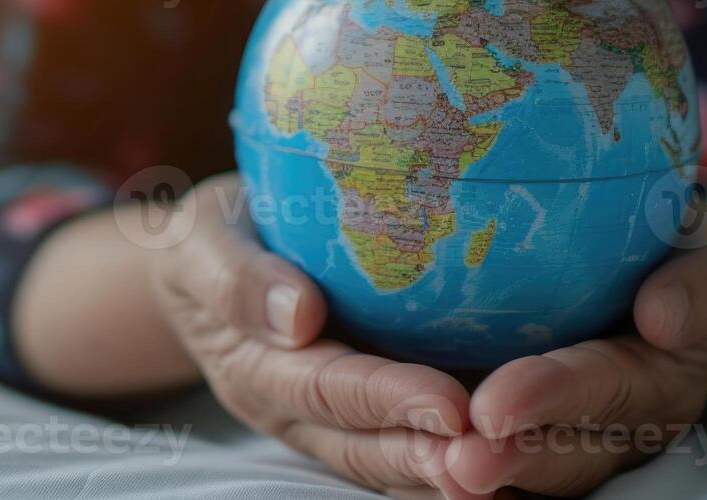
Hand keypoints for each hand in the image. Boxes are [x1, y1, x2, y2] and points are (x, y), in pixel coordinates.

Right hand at [149, 174, 483, 498]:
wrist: (202, 260)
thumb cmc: (206, 238)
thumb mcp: (200, 240)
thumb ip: (235, 277)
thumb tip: (298, 314)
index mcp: (253, 365)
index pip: (324, 387)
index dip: (386, 399)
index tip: (450, 401)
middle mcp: (291, 406)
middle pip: (360, 444)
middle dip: (425, 455)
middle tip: (493, 458)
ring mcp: (323, 419)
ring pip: (383, 458)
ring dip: (439, 468)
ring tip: (506, 468)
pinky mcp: (354, 411)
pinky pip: (398, 442)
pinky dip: (444, 451)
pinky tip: (506, 448)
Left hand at [445, 217, 706, 495]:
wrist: (685, 283)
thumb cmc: (695, 257)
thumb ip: (702, 287)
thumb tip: (662, 315)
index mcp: (660, 380)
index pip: (605, 391)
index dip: (552, 398)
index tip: (496, 404)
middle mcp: (614, 428)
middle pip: (562, 455)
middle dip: (509, 460)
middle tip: (455, 459)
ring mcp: (572, 440)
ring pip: (525, 477)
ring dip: (476, 476)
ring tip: (430, 468)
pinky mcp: (529, 436)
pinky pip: (494, 470)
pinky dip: (446, 467)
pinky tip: (407, 457)